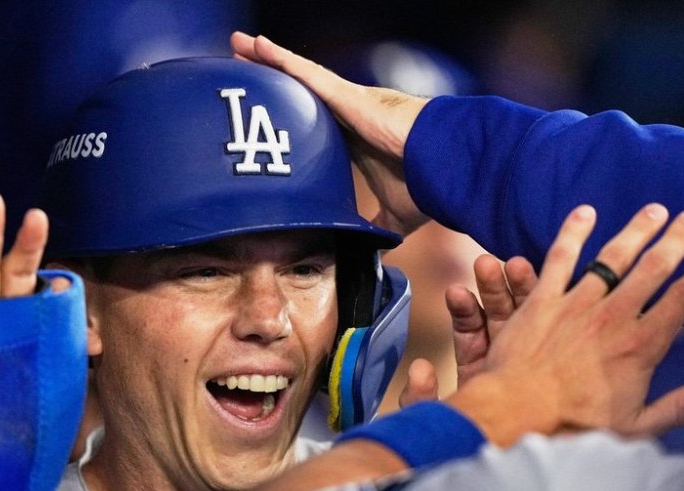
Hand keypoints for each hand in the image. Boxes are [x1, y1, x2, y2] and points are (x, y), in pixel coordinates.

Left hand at [231, 32, 429, 236]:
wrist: (446, 166)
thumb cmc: (429, 185)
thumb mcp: (394, 214)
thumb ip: (376, 228)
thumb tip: (368, 251)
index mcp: (355, 140)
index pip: (312, 125)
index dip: (290, 119)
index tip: (266, 118)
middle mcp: (348, 115)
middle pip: (299, 94)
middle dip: (271, 81)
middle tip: (241, 69)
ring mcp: (346, 101)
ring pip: (297, 76)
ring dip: (267, 61)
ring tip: (237, 46)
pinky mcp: (346, 94)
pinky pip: (305, 72)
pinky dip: (280, 59)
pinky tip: (256, 46)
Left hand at [447, 203, 683, 444]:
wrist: (518, 411)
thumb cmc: (574, 424)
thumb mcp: (634, 426)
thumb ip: (678, 407)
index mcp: (641, 346)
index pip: (681, 302)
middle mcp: (614, 317)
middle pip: (654, 269)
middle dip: (676, 241)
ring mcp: (577, 304)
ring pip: (613, 257)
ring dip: (637, 230)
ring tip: (655, 210)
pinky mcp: (543, 299)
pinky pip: (560, 258)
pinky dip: (573, 233)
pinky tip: (585, 212)